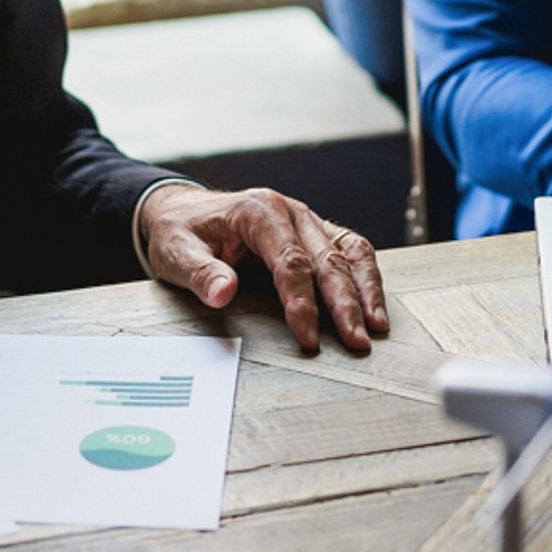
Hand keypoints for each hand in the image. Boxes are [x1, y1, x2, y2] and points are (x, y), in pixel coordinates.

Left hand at [138, 185, 387, 351]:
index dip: (302, 302)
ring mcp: (307, 220)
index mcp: (259, 210)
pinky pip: (350, 250)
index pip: (290, 260)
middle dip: (344, 304)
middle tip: (356, 342)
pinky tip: (374, 306)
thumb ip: (200, 272)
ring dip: (365, 290)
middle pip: (327, 259)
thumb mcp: (175, 251)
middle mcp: (291, 211)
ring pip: (349, 252)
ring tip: (376, 327)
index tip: (308, 338)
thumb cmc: (181, 231)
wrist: (184, 211)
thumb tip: (222, 293)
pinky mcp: (316, 233)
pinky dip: (366, 278)